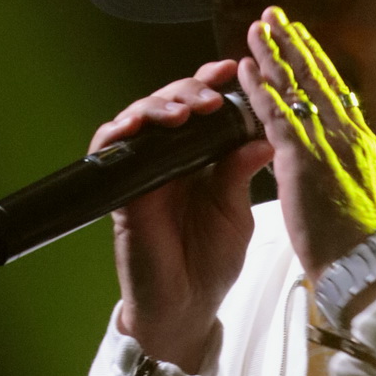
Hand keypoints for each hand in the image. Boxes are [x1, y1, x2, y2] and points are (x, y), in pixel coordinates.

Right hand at [89, 57, 271, 370]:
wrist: (187, 308)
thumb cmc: (212, 263)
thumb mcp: (236, 212)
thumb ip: (241, 173)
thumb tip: (265, 136)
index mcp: (202, 158)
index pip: (203, 107)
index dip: (212, 83)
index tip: (231, 68)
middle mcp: (170, 158)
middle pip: (171, 102)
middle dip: (190, 89)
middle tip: (211, 95)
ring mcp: (143, 171)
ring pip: (139, 117)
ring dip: (159, 105)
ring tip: (186, 112)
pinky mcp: (120, 189)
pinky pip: (109, 147)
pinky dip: (119, 130)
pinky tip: (137, 125)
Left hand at [239, 9, 375, 280]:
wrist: (370, 268)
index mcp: (366, 143)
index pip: (338, 92)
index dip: (318, 63)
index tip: (304, 40)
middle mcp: (348, 135)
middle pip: (316, 79)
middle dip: (293, 44)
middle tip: (274, 15)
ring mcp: (325, 144)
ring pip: (293, 89)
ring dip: (271, 56)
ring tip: (254, 29)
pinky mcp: (301, 161)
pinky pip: (274, 116)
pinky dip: (258, 90)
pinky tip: (243, 70)